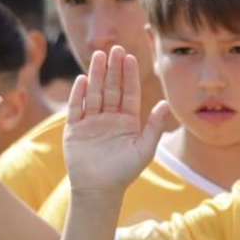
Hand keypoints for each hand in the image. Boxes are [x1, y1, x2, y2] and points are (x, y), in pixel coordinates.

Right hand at [63, 47, 170, 195]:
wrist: (99, 191)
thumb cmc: (124, 173)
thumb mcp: (144, 149)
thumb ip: (154, 126)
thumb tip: (164, 103)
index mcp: (126, 121)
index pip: (128, 93)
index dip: (129, 75)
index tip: (130, 57)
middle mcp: (109, 118)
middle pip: (111, 88)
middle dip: (113, 69)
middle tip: (115, 48)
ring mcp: (91, 122)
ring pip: (94, 93)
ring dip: (96, 75)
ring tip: (98, 56)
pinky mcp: (74, 129)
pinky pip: (76, 108)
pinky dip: (79, 94)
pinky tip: (83, 79)